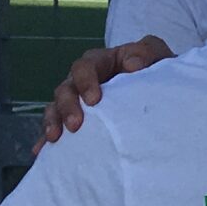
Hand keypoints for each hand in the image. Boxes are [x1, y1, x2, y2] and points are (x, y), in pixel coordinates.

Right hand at [37, 37, 174, 148]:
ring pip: (56, 108)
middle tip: (76, 125)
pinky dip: (46, 140)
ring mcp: (77, 101)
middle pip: (66, 89)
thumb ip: (148, 52)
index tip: (94, 100)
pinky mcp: (75, 120)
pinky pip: (56, 129)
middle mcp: (84, 81)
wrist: (165, 94)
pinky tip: (41, 152)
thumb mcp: (158, 56)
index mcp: (102, 62)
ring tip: (55, 138)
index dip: (85, 81)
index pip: (86, 66)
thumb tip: (132, 65)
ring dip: (53, 122)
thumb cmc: (158, 71)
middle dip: (67, 106)